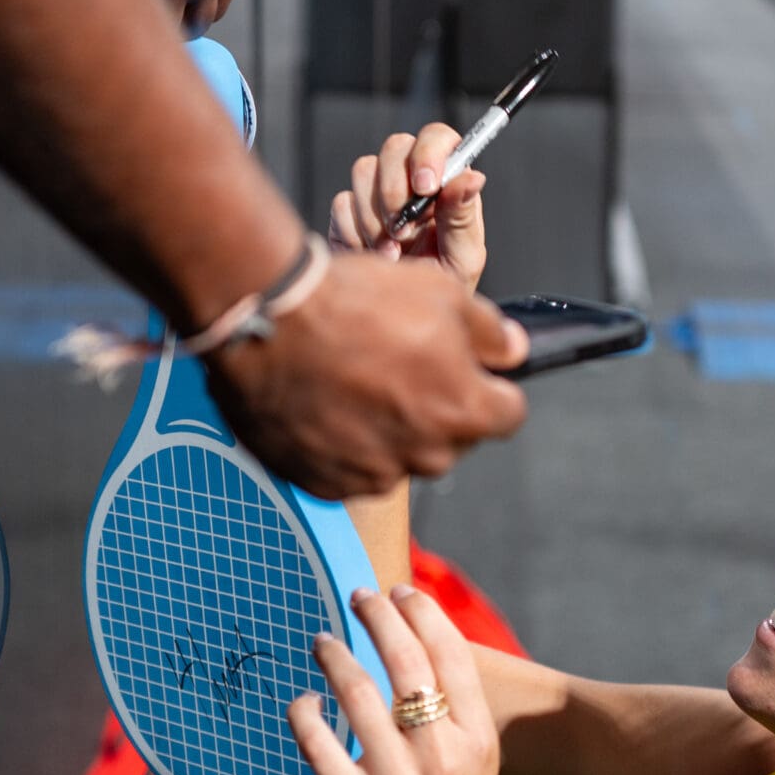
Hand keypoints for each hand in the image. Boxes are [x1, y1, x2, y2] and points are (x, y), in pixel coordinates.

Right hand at [206, 251, 525, 495]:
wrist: (264, 323)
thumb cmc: (350, 303)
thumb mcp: (438, 291)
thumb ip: (488, 330)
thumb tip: (510, 349)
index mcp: (464, 410)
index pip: (508, 414)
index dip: (490, 387)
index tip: (468, 371)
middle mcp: (425, 454)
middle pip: (452, 439)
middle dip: (436, 409)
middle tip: (397, 366)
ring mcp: (374, 474)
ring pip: (400, 457)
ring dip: (388, 429)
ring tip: (352, 382)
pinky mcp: (326, 483)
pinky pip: (350, 471)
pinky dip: (344, 445)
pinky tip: (324, 404)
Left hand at [288, 580, 498, 774]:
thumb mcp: (473, 772)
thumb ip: (451, 718)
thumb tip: (414, 650)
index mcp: (477, 743)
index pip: (451, 655)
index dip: (422, 613)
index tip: (400, 591)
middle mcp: (442, 758)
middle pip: (405, 660)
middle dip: (377, 615)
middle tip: (357, 595)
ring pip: (356, 693)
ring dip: (334, 656)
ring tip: (322, 642)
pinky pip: (319, 741)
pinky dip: (305, 712)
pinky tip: (303, 703)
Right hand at [329, 122, 486, 288]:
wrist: (402, 323)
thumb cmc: (442, 290)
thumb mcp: (462, 259)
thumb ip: (462, 217)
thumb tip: (471, 179)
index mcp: (447, 183)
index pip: (438, 138)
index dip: (429, 153)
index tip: (426, 187)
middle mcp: (411, 180)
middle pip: (395, 146)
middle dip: (395, 187)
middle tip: (403, 229)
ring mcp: (376, 194)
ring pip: (364, 171)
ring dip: (376, 216)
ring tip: (392, 252)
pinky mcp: (348, 214)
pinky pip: (343, 204)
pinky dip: (356, 234)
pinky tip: (372, 256)